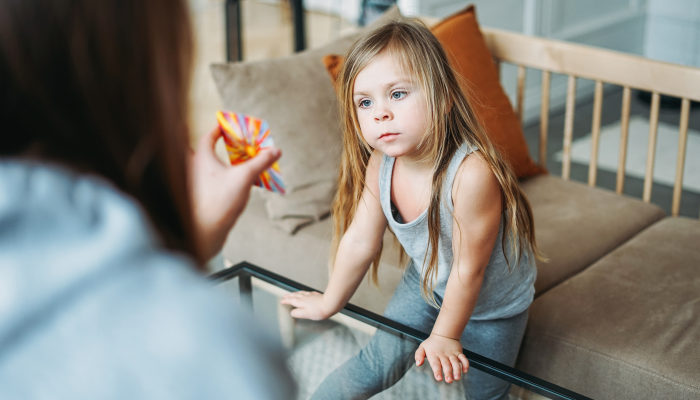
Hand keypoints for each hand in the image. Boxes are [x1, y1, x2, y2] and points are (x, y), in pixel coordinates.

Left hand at [191, 127, 280, 259]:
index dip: (219, 129)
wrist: (205, 231)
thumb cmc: (219, 202)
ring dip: (220, 163)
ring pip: (207, 167)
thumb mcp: (245, 177)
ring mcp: (194, 183)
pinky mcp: (198, 197)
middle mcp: (194, 168)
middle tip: (233, 145)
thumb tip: (276, 150)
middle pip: (205, 150)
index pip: (208, 136)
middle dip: (218, 146)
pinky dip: (220, 178)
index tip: (227, 125)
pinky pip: (209, 181)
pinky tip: (233, 185)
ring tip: (237, 165)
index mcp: (201, 158)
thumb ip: (261, 162)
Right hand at [280, 291, 334, 319]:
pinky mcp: (316, 295)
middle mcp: (305, 297)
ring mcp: (311, 295)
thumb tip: (292, 312)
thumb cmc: (319, 310)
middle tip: (285, 296)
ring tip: (293, 294)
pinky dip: (303, 292)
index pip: (291, 301)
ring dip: (295, 293)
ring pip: (300, 293)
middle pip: (295, 295)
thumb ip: (298, 313)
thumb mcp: (307, 314)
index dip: (286, 301)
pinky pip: (307, 292)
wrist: (330, 304)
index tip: (282, 301)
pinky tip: (305, 293)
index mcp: (301, 302)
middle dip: (289, 296)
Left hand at [415, 333, 469, 382]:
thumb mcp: (422, 347)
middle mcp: (443, 355)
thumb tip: (418, 363)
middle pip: (446, 365)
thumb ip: (419, 355)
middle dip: (448, 373)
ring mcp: (452, 354)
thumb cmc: (432, 344)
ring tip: (457, 377)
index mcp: (434, 355)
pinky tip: (465, 371)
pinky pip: (463, 358)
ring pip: (456, 362)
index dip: (437, 371)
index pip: (435, 364)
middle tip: (449, 380)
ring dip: (457, 370)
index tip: (439, 378)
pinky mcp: (458, 353)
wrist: (444, 334)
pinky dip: (465, 364)